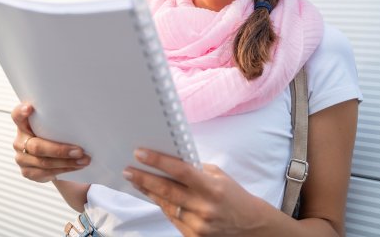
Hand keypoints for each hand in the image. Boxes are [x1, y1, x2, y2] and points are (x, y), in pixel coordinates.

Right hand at [11, 102, 90, 182]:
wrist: (53, 157)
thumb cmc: (55, 135)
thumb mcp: (54, 126)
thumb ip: (58, 122)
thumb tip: (83, 119)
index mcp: (24, 124)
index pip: (17, 116)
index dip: (21, 112)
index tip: (30, 108)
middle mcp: (20, 141)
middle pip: (37, 146)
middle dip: (60, 150)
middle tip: (80, 151)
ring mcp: (21, 158)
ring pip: (43, 162)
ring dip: (66, 163)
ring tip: (83, 161)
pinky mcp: (27, 172)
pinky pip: (45, 173)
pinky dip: (63, 171)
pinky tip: (74, 168)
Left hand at [124, 149, 266, 235]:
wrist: (251, 226)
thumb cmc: (234, 196)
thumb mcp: (219, 176)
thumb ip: (196, 169)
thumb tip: (171, 161)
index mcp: (212, 187)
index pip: (180, 171)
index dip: (158, 161)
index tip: (140, 153)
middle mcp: (204, 207)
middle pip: (167, 190)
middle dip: (144, 179)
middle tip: (128, 170)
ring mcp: (198, 225)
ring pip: (166, 205)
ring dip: (149, 192)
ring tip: (136, 181)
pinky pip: (172, 218)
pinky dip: (162, 206)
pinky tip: (153, 196)